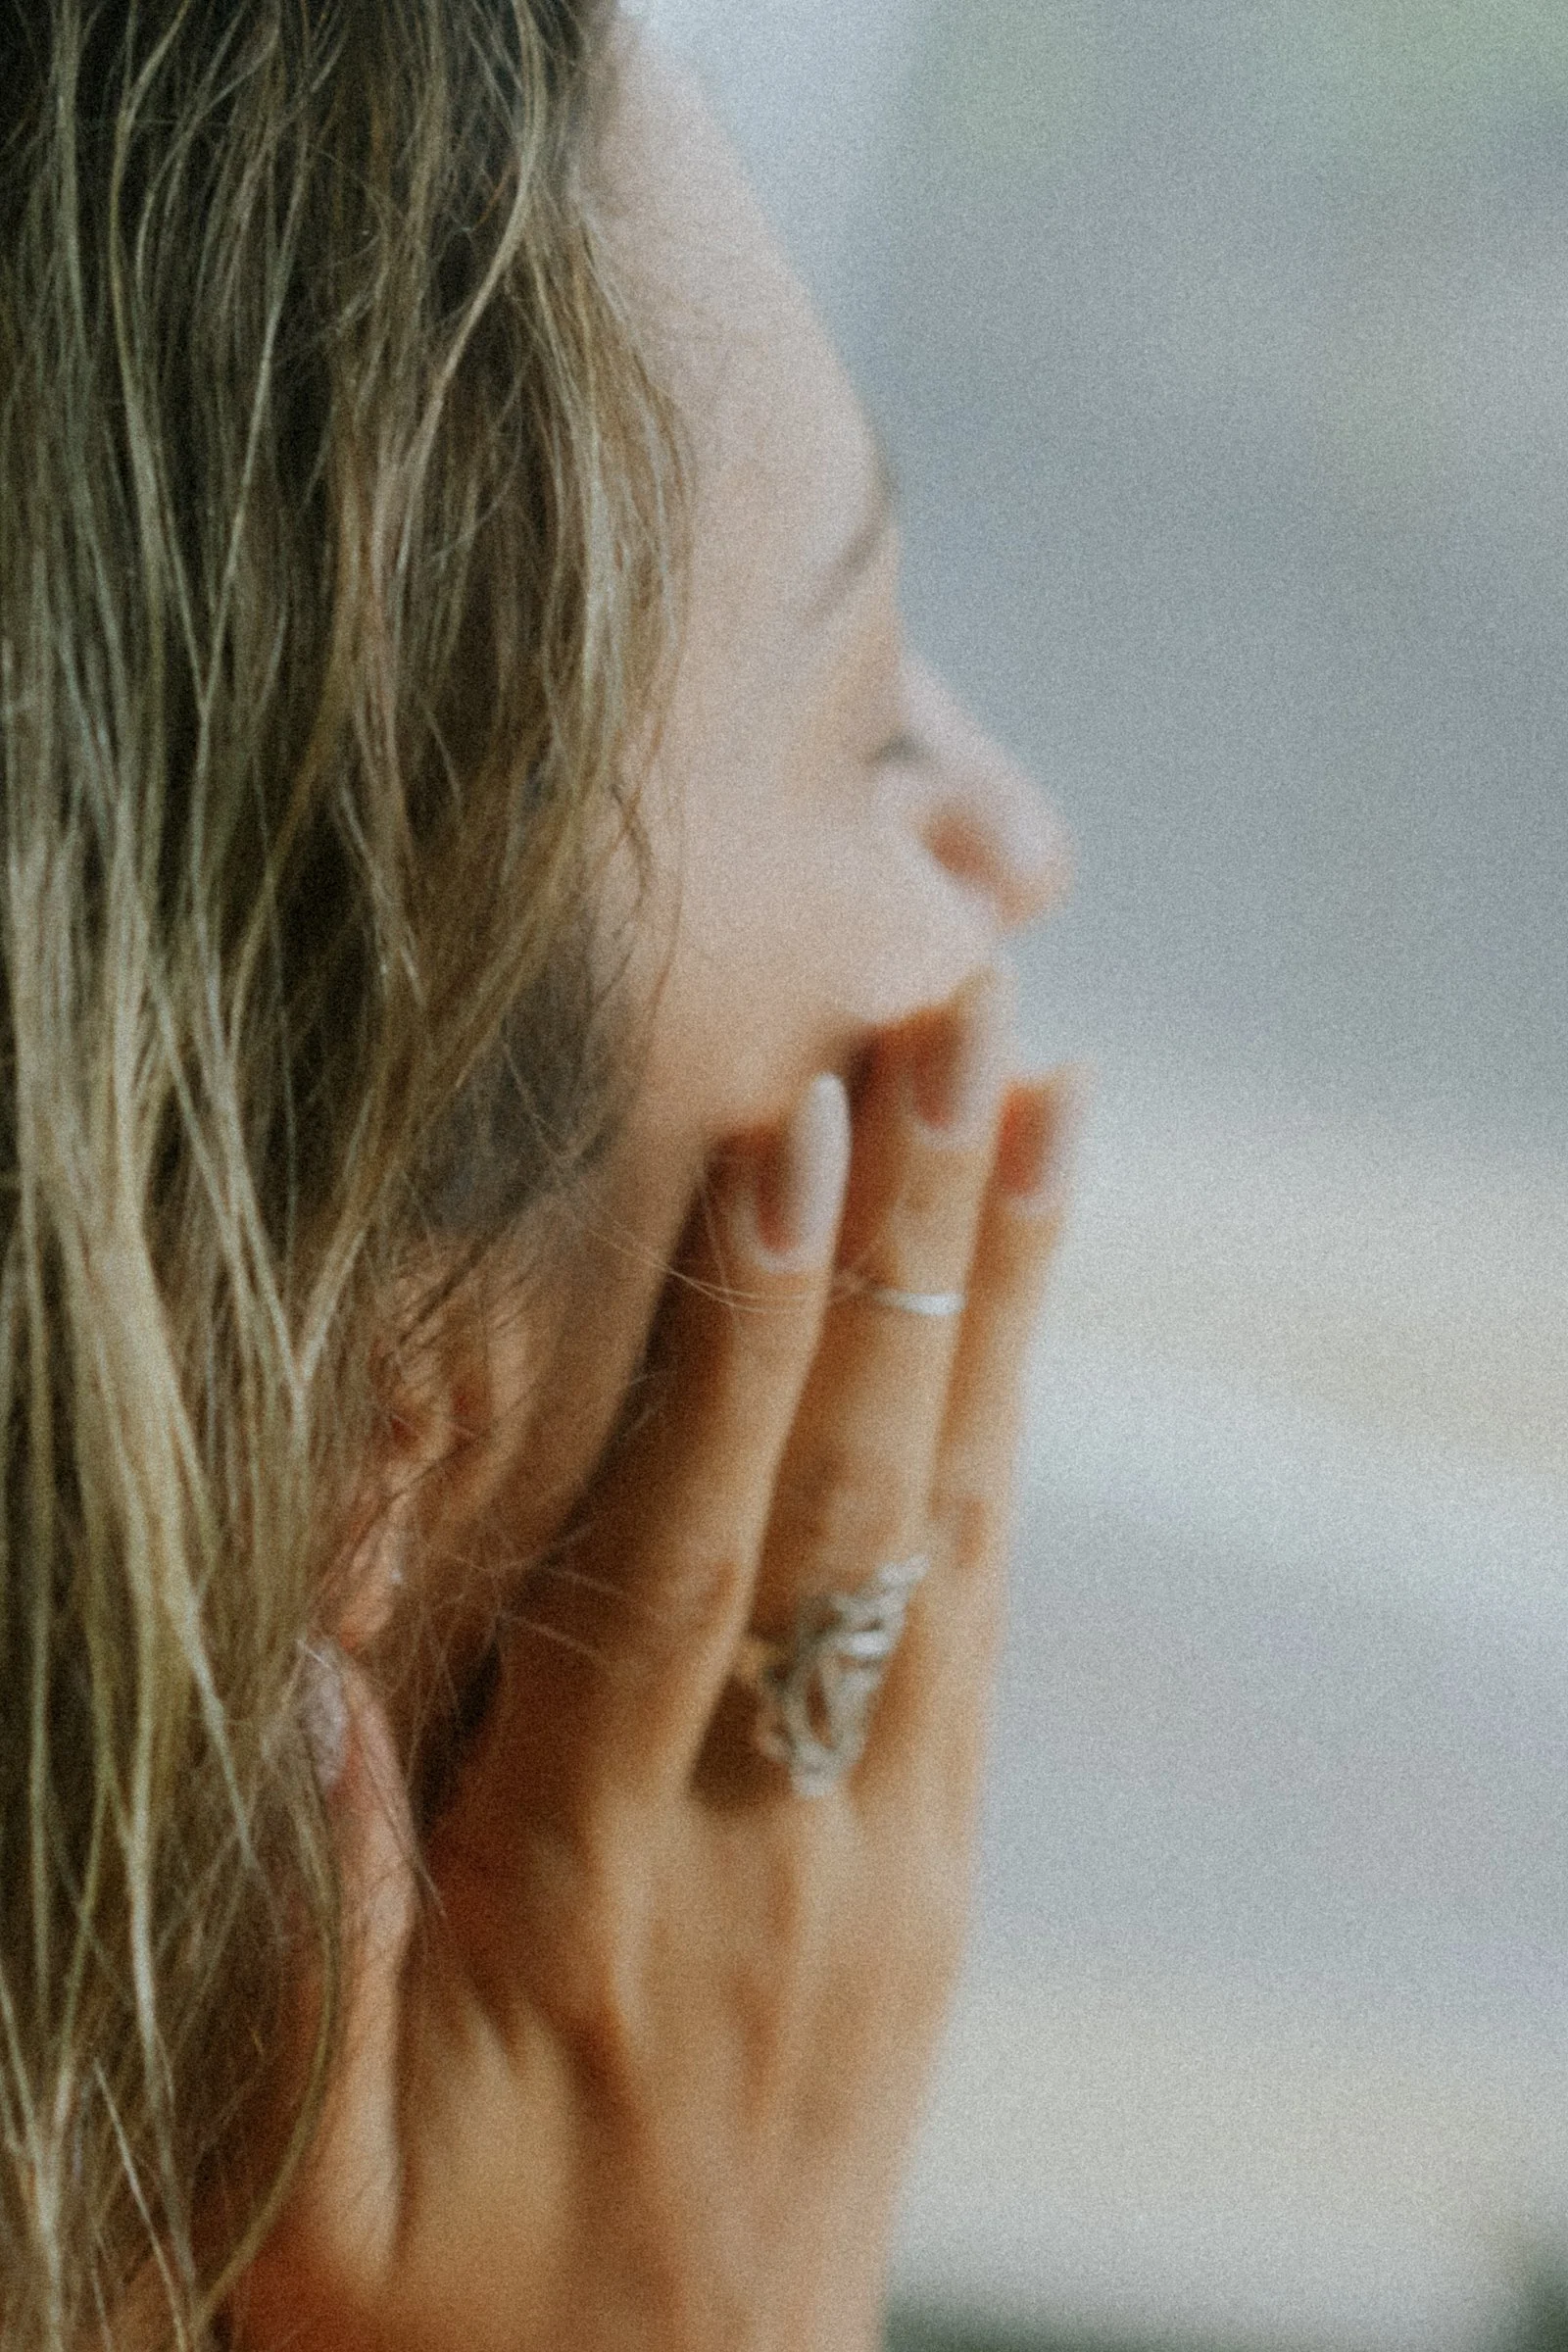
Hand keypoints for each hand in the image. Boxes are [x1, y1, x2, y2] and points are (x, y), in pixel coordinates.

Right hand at [230, 972, 1071, 2351]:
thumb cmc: (455, 2335)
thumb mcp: (306, 2190)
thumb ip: (307, 1934)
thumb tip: (302, 1677)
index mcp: (606, 1887)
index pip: (689, 1559)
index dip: (739, 1347)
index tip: (782, 1146)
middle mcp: (784, 1831)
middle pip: (861, 1490)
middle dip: (909, 1240)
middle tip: (957, 1020)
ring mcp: (890, 1841)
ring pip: (956, 1520)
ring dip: (995, 1294)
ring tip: (1039, 1092)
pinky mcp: (940, 1861)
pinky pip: (986, 1608)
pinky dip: (1013, 1429)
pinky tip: (1029, 1300)